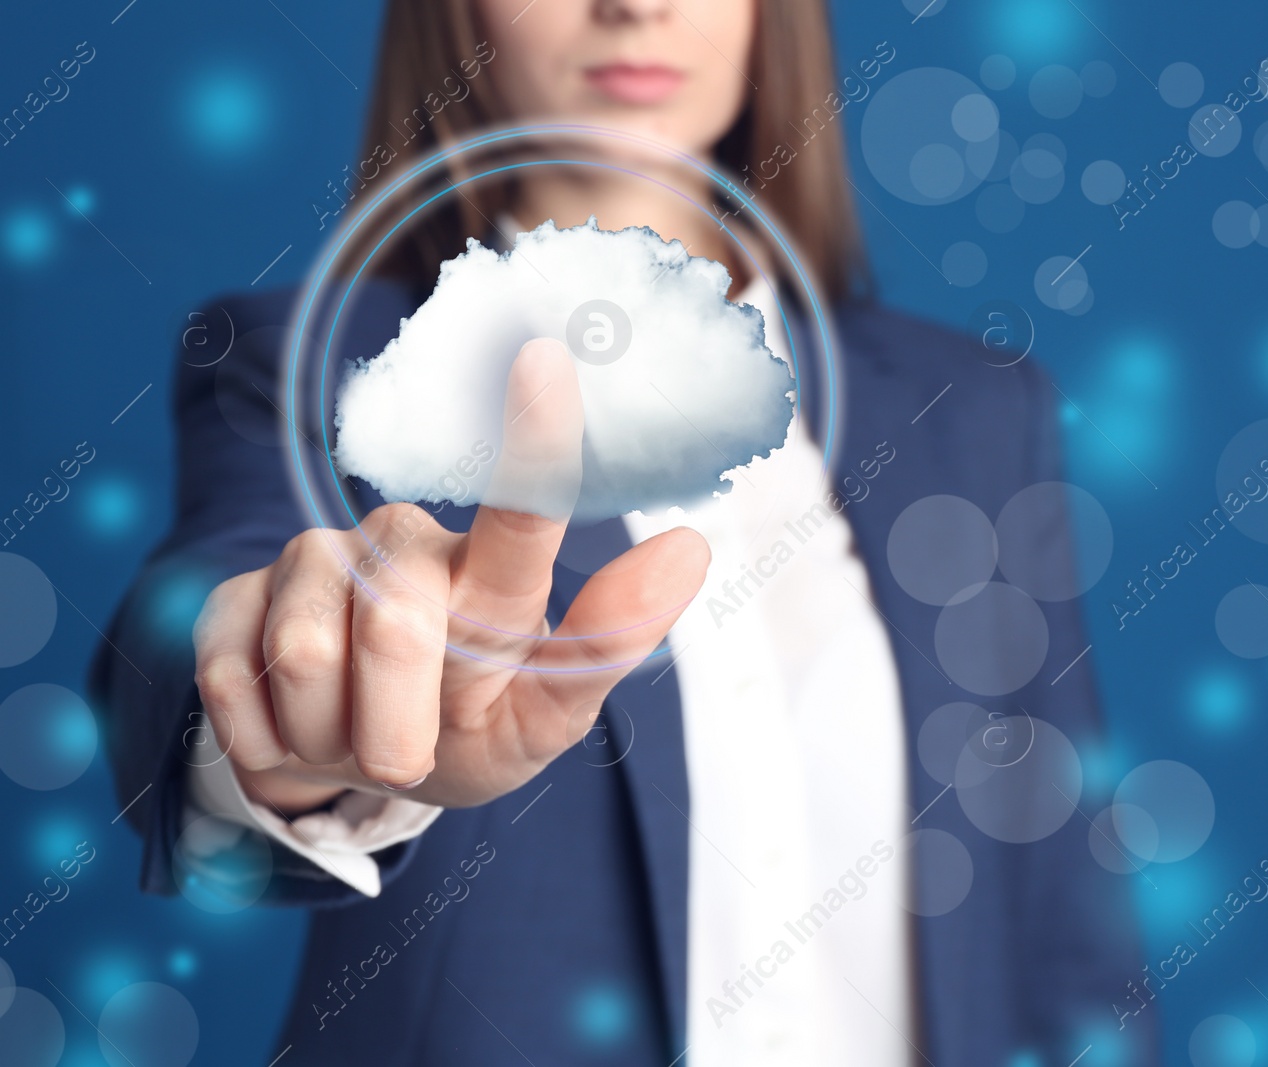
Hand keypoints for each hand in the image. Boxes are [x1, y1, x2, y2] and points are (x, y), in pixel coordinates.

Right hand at [191, 339, 708, 813]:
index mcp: (491, 573)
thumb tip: (691, 548)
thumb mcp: (546, 716)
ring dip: (334, 738)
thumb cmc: (472, 727)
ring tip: (355, 730)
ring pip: (305, 660)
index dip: (532, 442)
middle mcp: (403, 544)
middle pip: (397, 631)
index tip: (544, 358)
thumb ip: (606, 643)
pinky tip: (294, 725)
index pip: (521, 509)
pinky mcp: (229, 600)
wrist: (359, 771)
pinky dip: (271, 743)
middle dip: (400, 730)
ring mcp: (308, 562)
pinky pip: (233, 685)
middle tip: (410, 752)